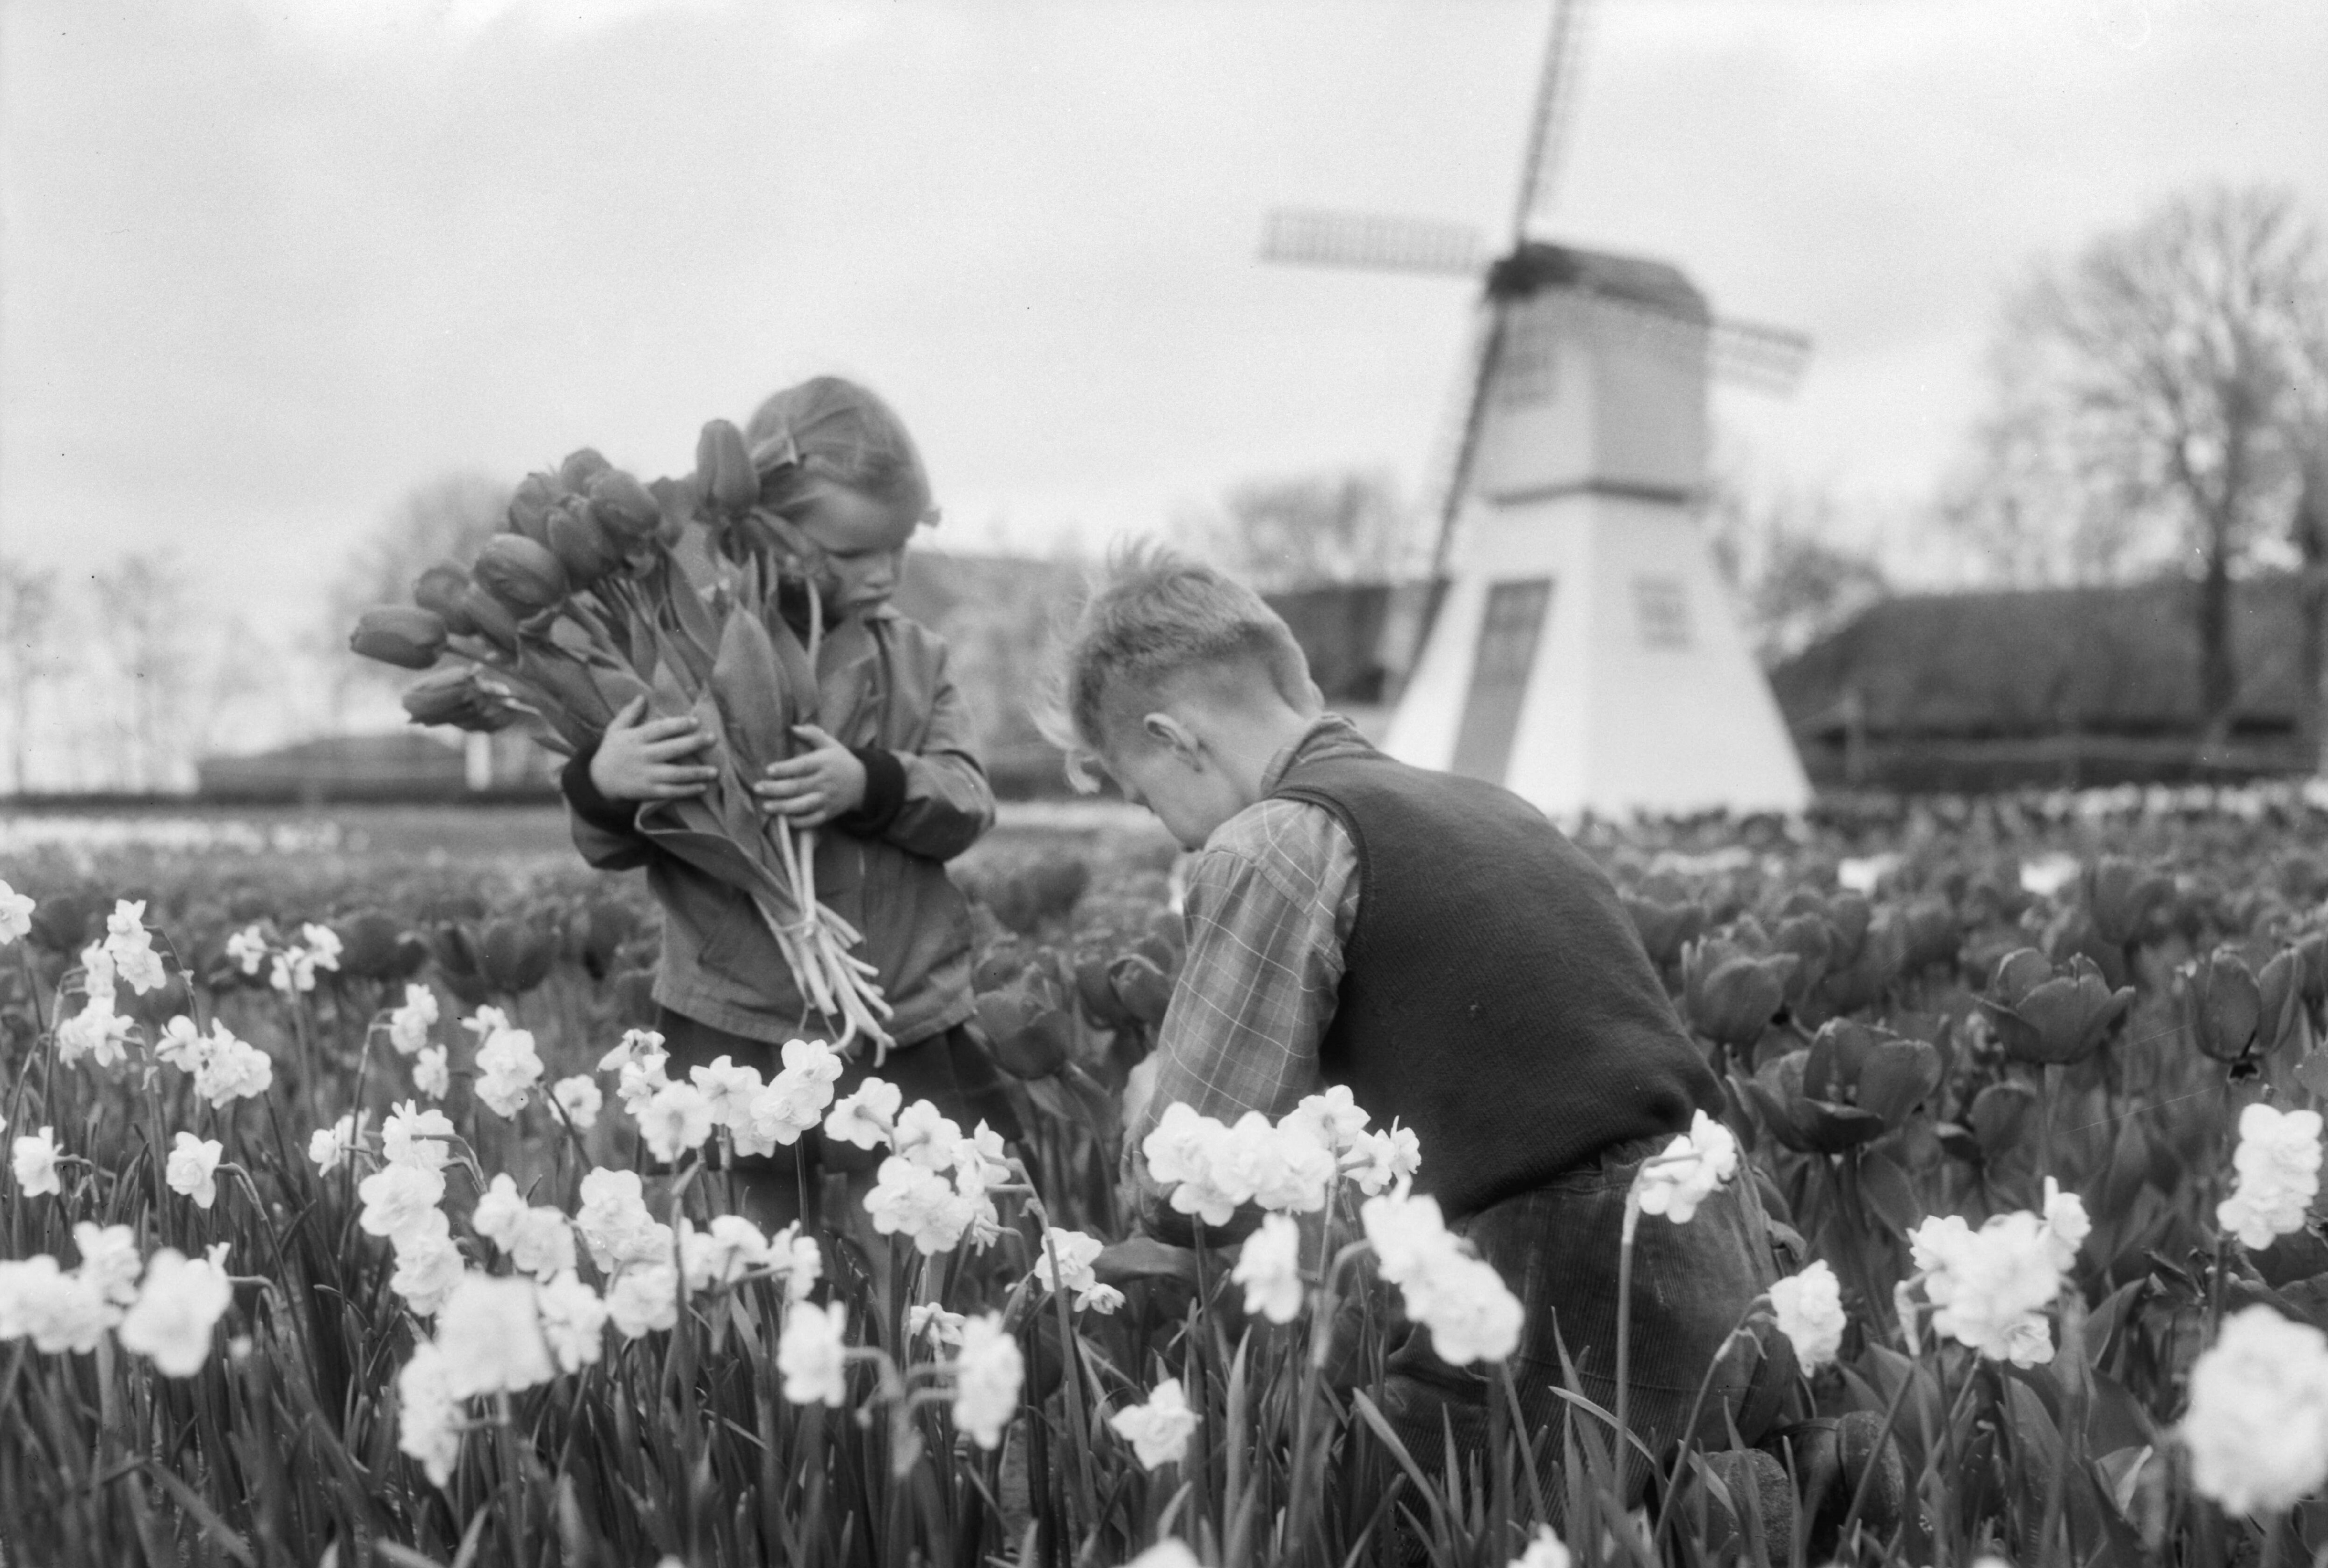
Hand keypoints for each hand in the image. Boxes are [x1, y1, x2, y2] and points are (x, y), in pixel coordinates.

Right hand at [588, 696, 717, 800]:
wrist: (597, 781)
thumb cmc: (611, 751)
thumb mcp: (616, 729)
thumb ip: (630, 713)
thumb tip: (642, 696)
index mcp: (636, 738)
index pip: (660, 729)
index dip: (678, 725)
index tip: (696, 721)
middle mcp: (643, 756)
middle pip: (672, 749)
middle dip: (693, 743)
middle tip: (713, 739)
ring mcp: (646, 775)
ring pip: (675, 774)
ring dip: (696, 773)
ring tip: (715, 771)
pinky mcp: (648, 791)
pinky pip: (670, 792)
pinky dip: (687, 791)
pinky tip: (702, 788)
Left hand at [755, 724, 866, 826]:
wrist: (864, 783)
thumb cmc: (840, 761)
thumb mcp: (830, 744)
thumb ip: (812, 734)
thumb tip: (792, 728)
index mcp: (824, 763)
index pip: (803, 766)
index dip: (786, 768)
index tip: (769, 770)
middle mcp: (825, 782)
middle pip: (798, 787)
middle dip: (776, 789)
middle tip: (758, 788)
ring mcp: (827, 799)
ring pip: (803, 806)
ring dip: (783, 807)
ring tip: (766, 806)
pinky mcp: (829, 813)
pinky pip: (813, 820)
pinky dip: (799, 822)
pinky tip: (785, 819)